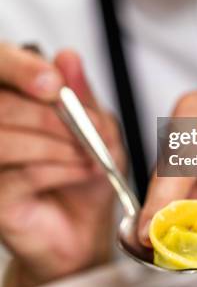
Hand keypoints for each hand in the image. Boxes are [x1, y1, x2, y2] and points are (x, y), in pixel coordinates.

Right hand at [0, 44, 125, 286]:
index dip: (20, 68)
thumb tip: (67, 56)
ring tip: (89, 154)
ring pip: (6, 138)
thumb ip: (81, 94)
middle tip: (89, 127)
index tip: (55, 83)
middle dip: (53, 114)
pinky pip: (22, 174)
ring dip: (59, 144)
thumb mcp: (97, 127)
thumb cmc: (87, 174)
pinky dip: (61, 168)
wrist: (86, 230)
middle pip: (1, 104)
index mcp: (13, 102)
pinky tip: (83, 170)